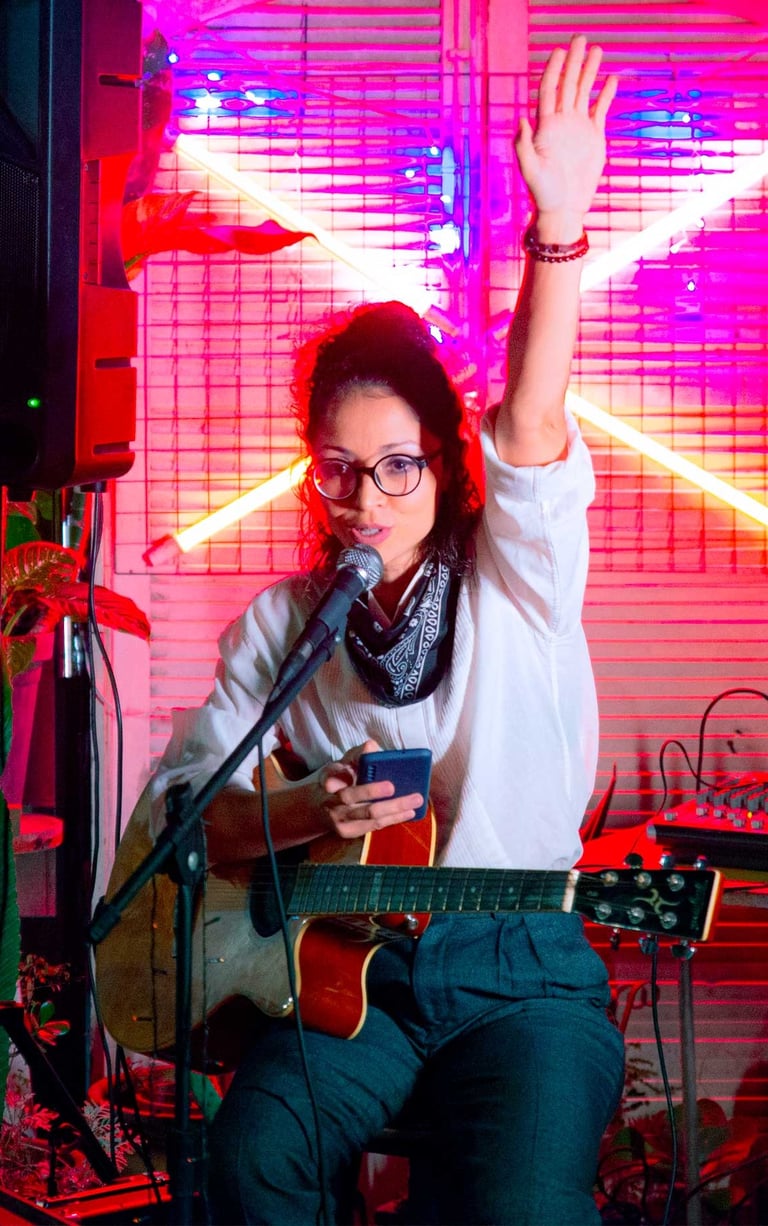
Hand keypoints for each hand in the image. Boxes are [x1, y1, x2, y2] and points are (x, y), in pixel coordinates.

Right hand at [314, 739, 423, 839]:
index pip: (329, 775)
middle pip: (351, 796)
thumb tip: (371, 746)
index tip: (342, 775)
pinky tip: (408, 812)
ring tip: (414, 800)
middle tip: (392, 787)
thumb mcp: (344, 764)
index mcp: (328, 779)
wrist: (322, 808)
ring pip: (368, 814)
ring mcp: (338, 820)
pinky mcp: (348, 832)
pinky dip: (393, 819)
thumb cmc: (340, 780)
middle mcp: (330, 801)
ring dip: (393, 808)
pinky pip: (374, 826)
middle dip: (372, 791)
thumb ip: (357, 755)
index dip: (335, 775)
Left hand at [514, 35, 617, 235]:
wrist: (564, 209)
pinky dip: (605, 95)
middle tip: (581, 38)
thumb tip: (522, 118)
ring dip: (589, 72)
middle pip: (567, 85)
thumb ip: (523, 145)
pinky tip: (611, 79)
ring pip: (584, 93)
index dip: (554, 70)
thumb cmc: (543, 193)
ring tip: (597, 50)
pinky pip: (599, 110)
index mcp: (546, 126)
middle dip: (574, 62)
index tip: (560, 51)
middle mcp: (561, 123)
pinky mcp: (593, 138)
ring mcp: (578, 128)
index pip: (549, 90)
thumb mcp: (530, 170)